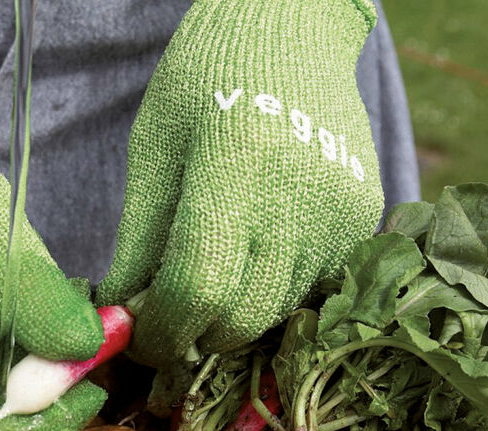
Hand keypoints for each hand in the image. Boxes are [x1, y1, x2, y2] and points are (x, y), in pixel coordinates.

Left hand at [96, 0, 384, 365]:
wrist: (293, 32)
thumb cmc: (206, 78)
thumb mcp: (154, 148)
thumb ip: (139, 240)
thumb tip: (124, 316)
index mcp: (237, 166)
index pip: (199, 289)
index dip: (162, 332)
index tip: (141, 341)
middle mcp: (301, 200)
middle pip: (243, 319)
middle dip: (198, 336)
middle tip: (173, 318)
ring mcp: (341, 216)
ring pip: (278, 314)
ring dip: (236, 318)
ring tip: (214, 283)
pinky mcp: (363, 222)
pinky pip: (312, 292)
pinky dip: (274, 295)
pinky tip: (256, 260)